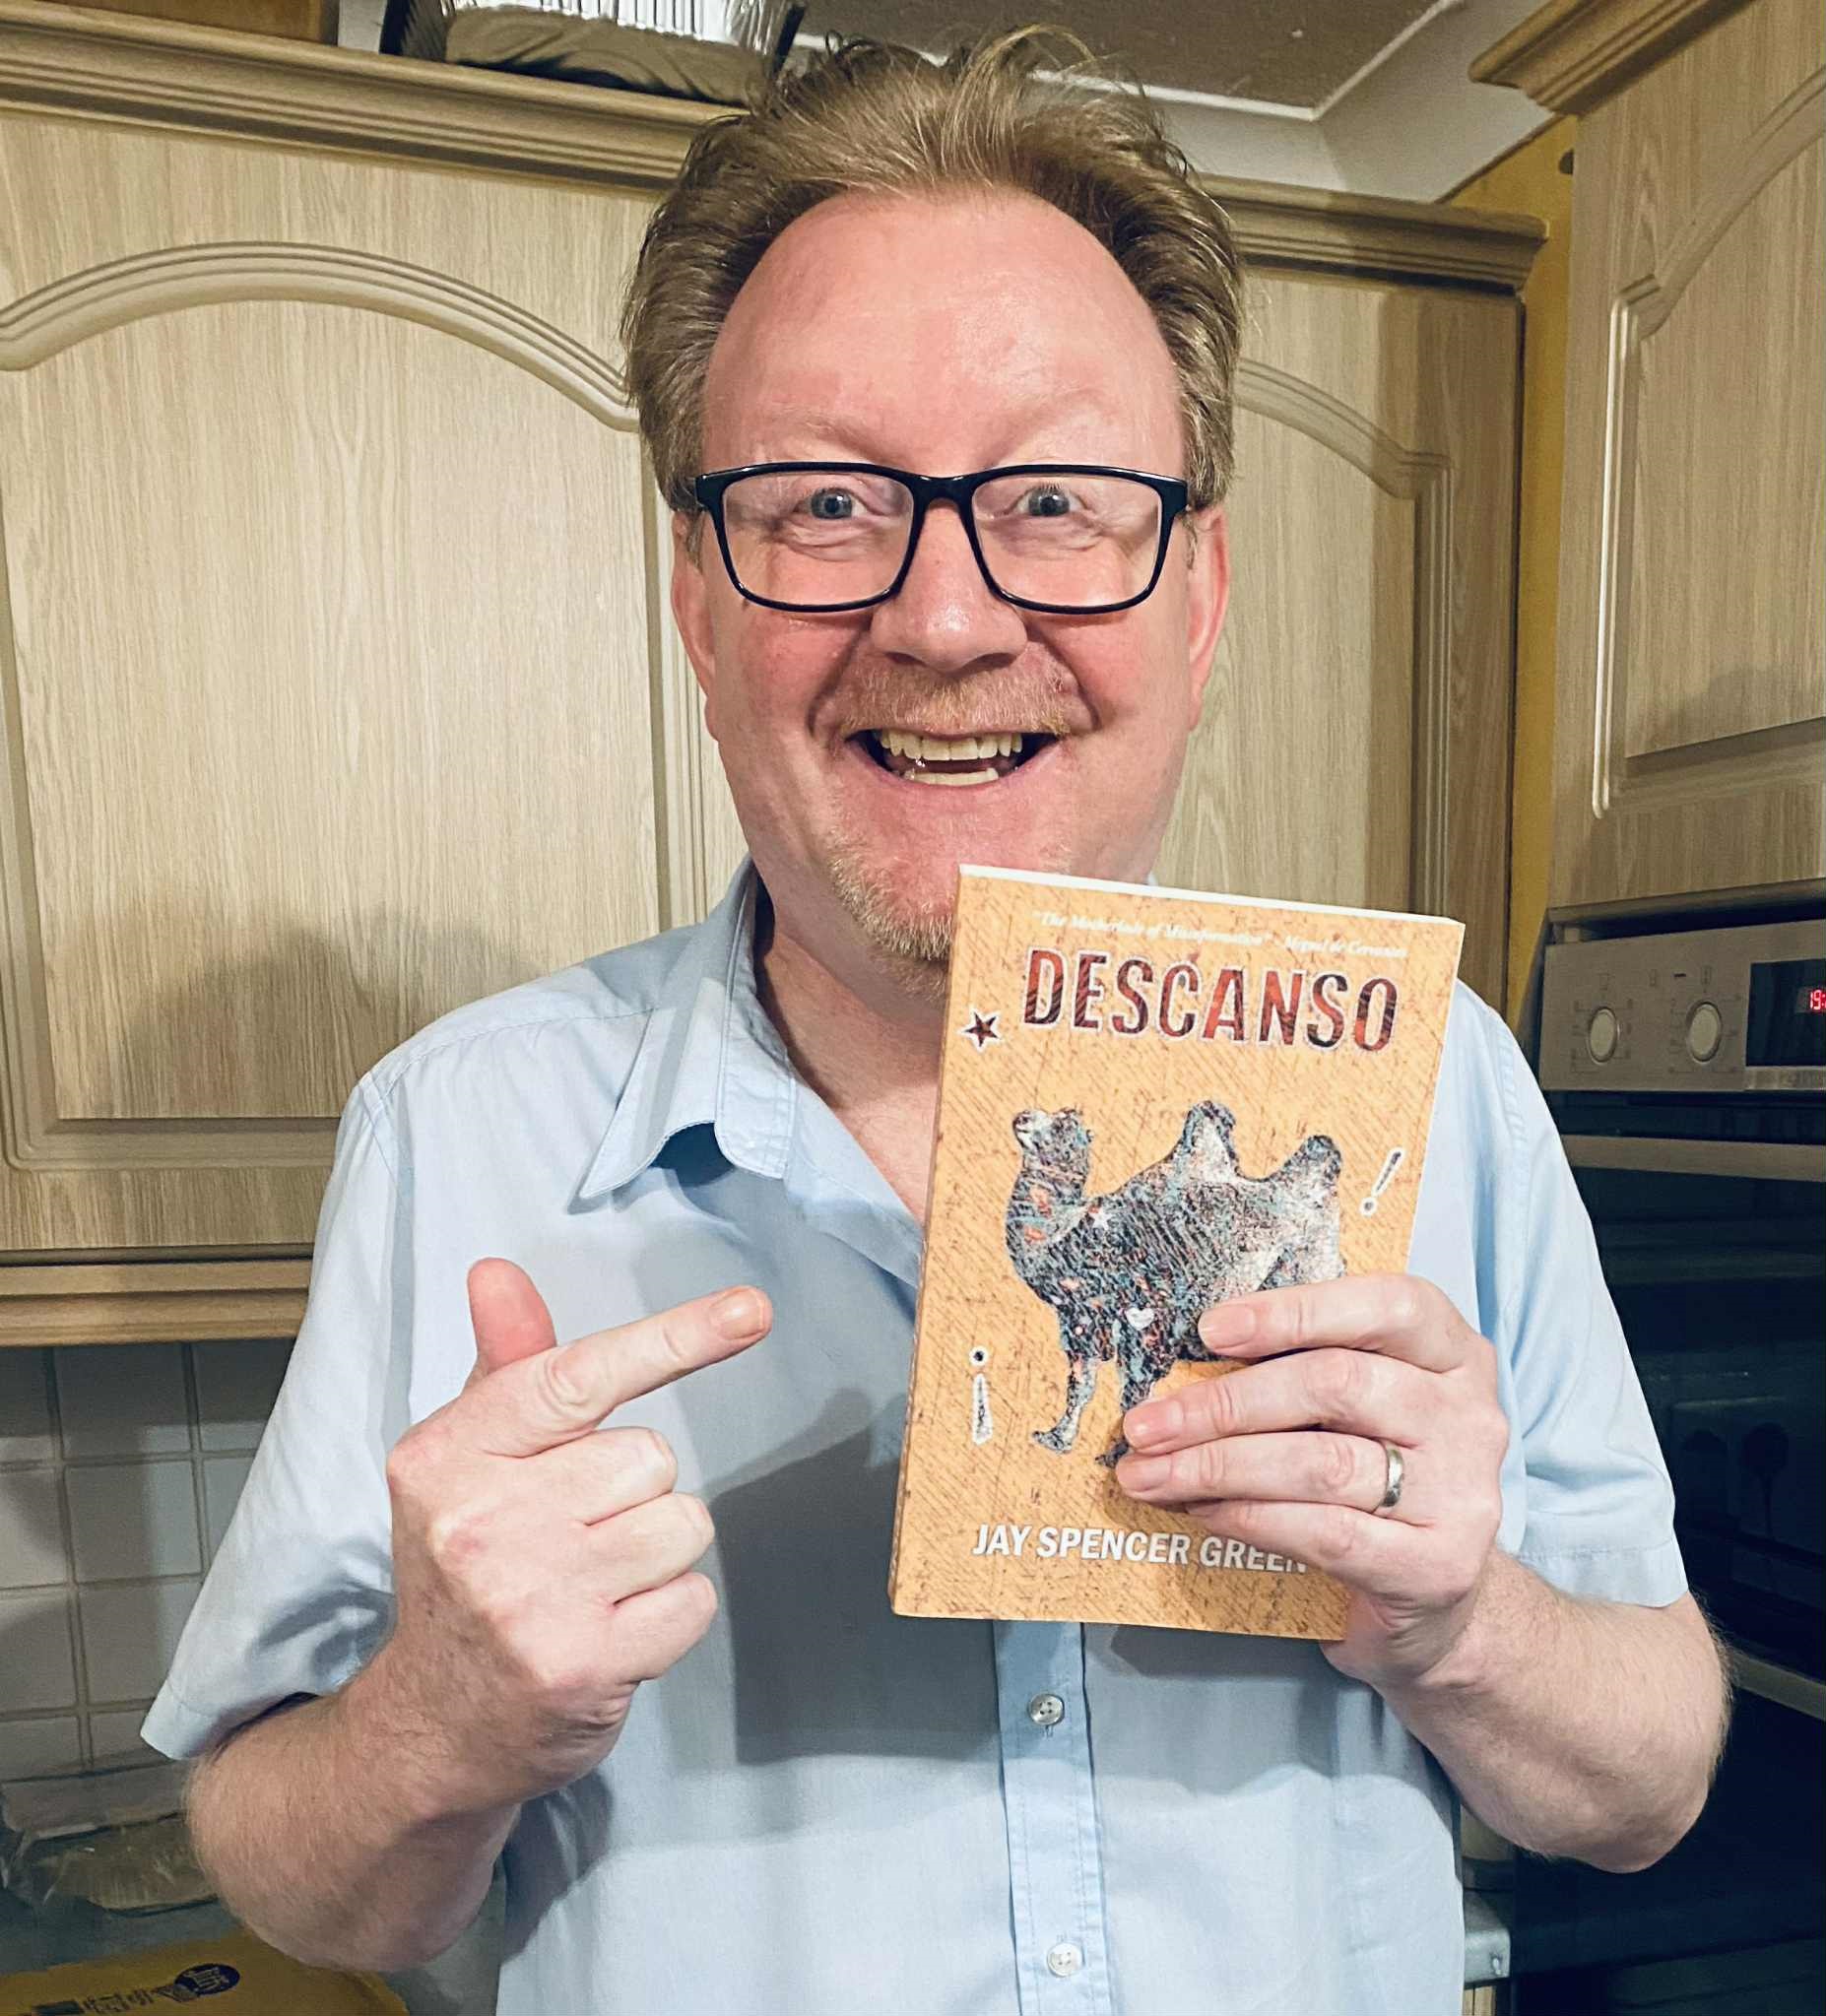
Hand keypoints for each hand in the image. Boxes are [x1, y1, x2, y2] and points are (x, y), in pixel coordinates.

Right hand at [367, 1258, 768, 1812]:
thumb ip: (506, 1366)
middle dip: (633, 1493)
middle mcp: (481, 1523)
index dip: (674, 1337)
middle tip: (573, 1537)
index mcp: (448, 1455)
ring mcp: (530, 1600)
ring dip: (658, 1554)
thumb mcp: (468, 1462)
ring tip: (594, 1584)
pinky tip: (612, 1631)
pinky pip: (694, 1598)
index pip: (579, 1376)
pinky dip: (670, 1615)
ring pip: (682, 1523)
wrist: (432, 1725)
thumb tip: (497, 1272)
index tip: (751, 1310)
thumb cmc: (468, 1568)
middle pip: (650, 1456)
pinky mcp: (579, 1666)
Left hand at [1114, 1273, 1508, 1688]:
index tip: (1208, 1331)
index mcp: (1453, 1352)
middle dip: (1225, 1403)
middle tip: (1148, 1425)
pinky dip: (1249, 1518)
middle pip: (1335, 1385)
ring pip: (1321, 1463)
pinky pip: (1325, 1532)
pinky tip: (1202, 1511)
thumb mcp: (1358, 1409)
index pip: (1384, 1305)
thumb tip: (1182, 1369)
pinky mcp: (1438, 1566)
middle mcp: (1470, 1415)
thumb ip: (1298, 1371)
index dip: (1292, 1311)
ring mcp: (1462, 1493)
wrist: (1437, 1601)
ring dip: (1218, 1467)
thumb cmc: (1378, 1477)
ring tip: (1151, 1475)